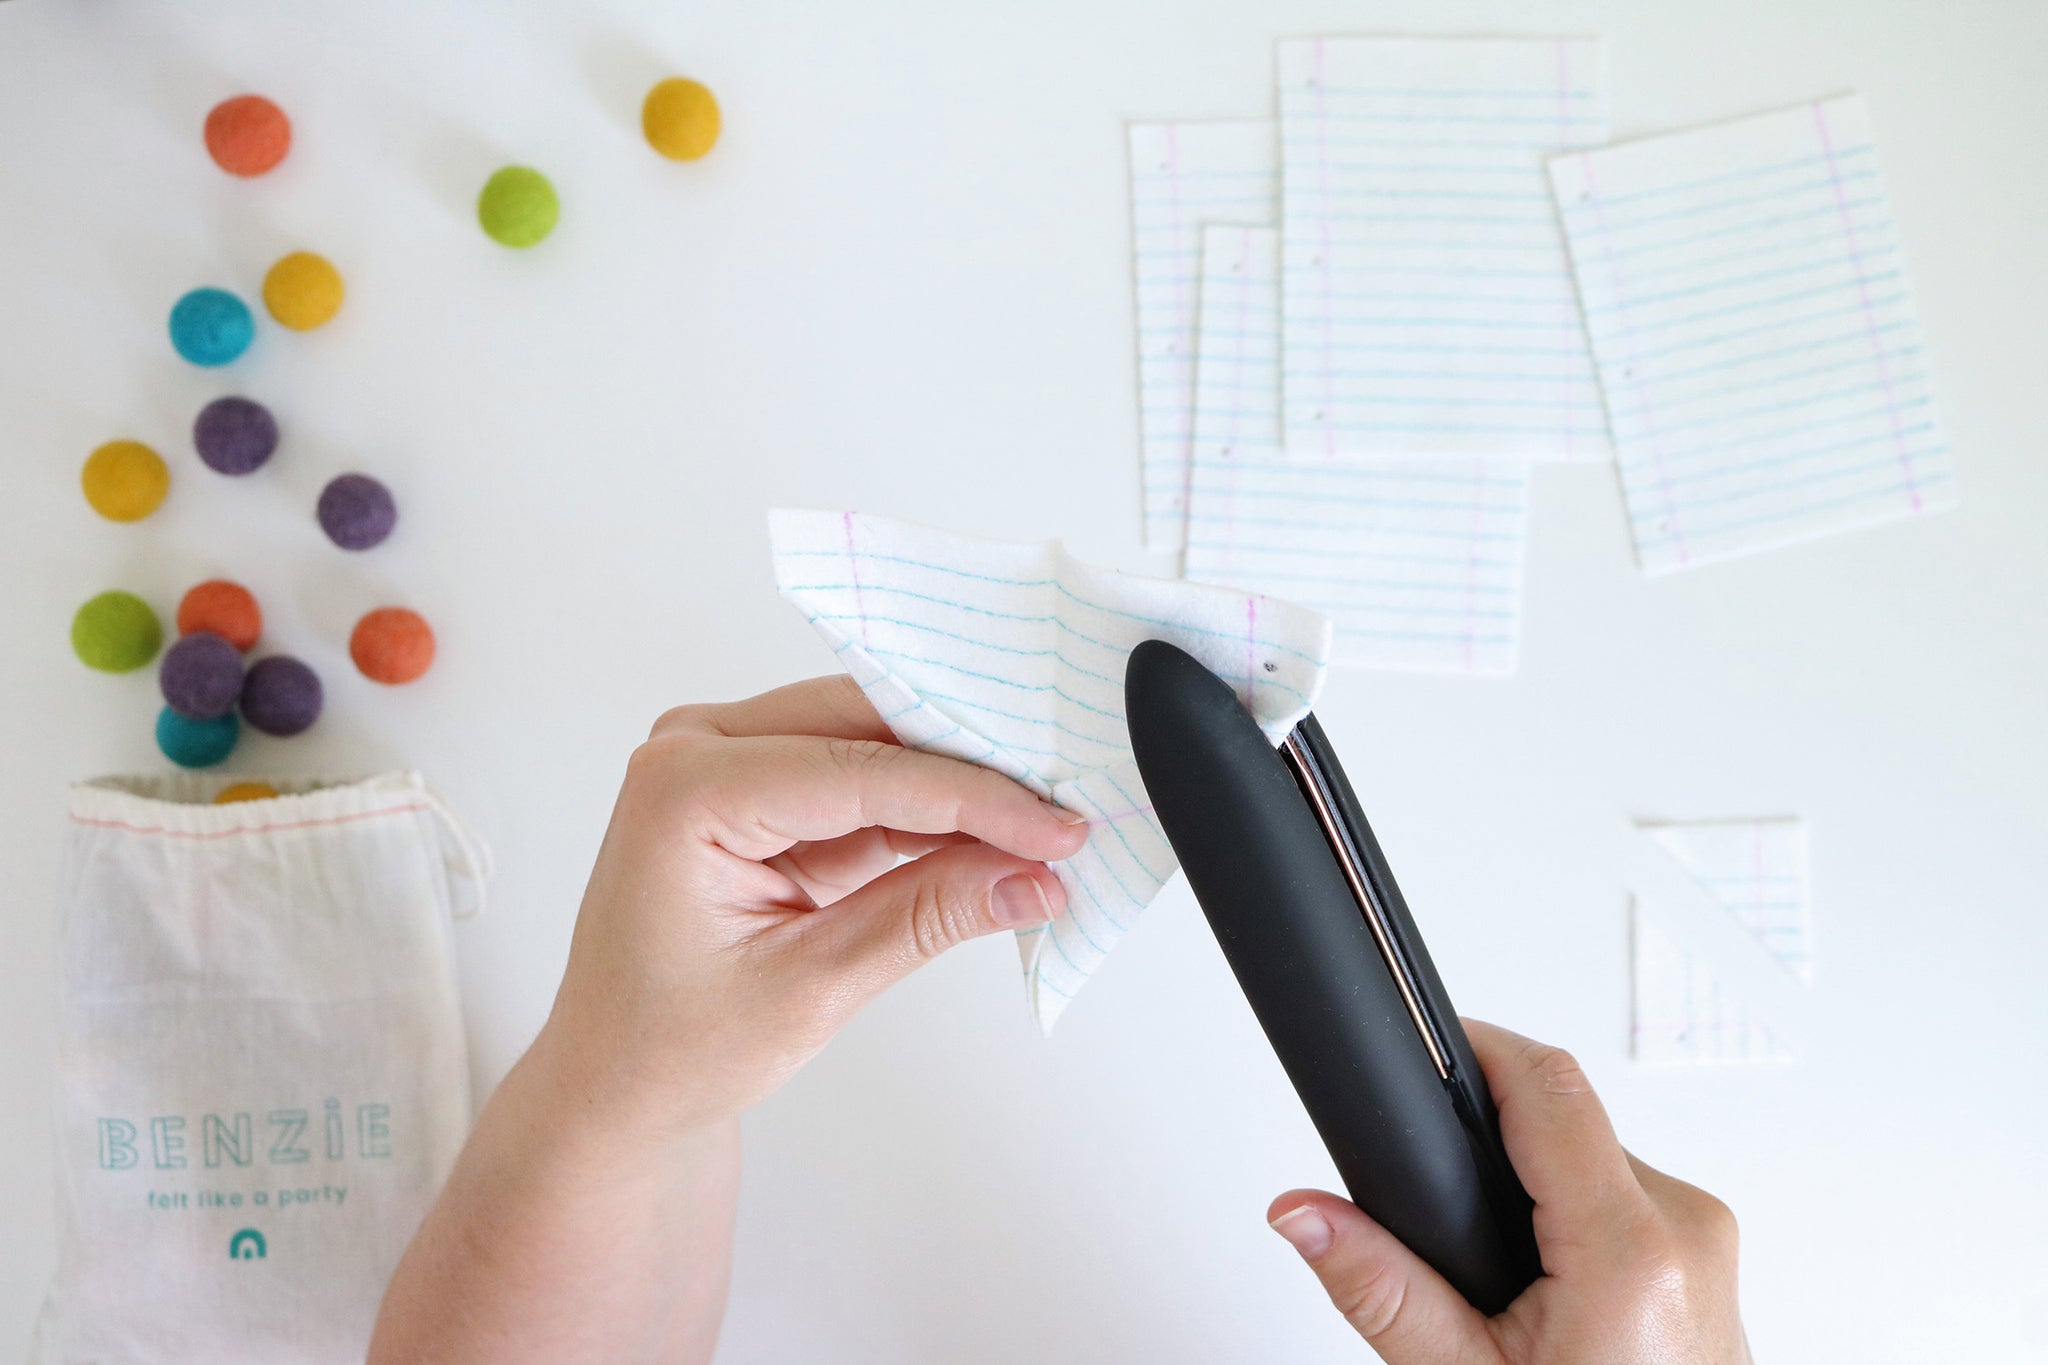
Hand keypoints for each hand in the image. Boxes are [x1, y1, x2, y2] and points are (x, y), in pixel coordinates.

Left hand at [372, 676, 1087, 1364]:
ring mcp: (726, 760)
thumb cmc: (673, 1047)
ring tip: (1043, 829)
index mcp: (684, 788)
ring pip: (873, 740)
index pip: (862, 768)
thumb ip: (926, 915)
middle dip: (973, 771)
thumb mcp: (811, 988)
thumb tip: (1033, 876)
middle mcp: (696, 748)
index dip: (975, 795)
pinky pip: (861, 774)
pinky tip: (993, 838)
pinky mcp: (761, 788)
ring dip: (957, 784)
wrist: (616, 1085)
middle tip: (1066, 813)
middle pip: (869, 726)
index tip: (1060, 827)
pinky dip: (926, 808)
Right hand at [1266, 1020, 1750, 1364]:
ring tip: (1499, 1281)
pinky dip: (1572, 1224)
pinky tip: (1546, 1289)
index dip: (1473, 1047)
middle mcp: (1688, 1231)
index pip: (1547, 1083)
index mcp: (1631, 1254)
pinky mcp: (1709, 1261)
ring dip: (1531, 1193)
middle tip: (1442, 1223)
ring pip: (1589, 1159)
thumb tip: (1303, 1213)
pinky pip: (1625, 1198)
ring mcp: (1710, 1245)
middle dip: (1487, 1153)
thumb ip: (1381, 1291)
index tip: (1419, 1044)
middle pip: (1559, 1121)